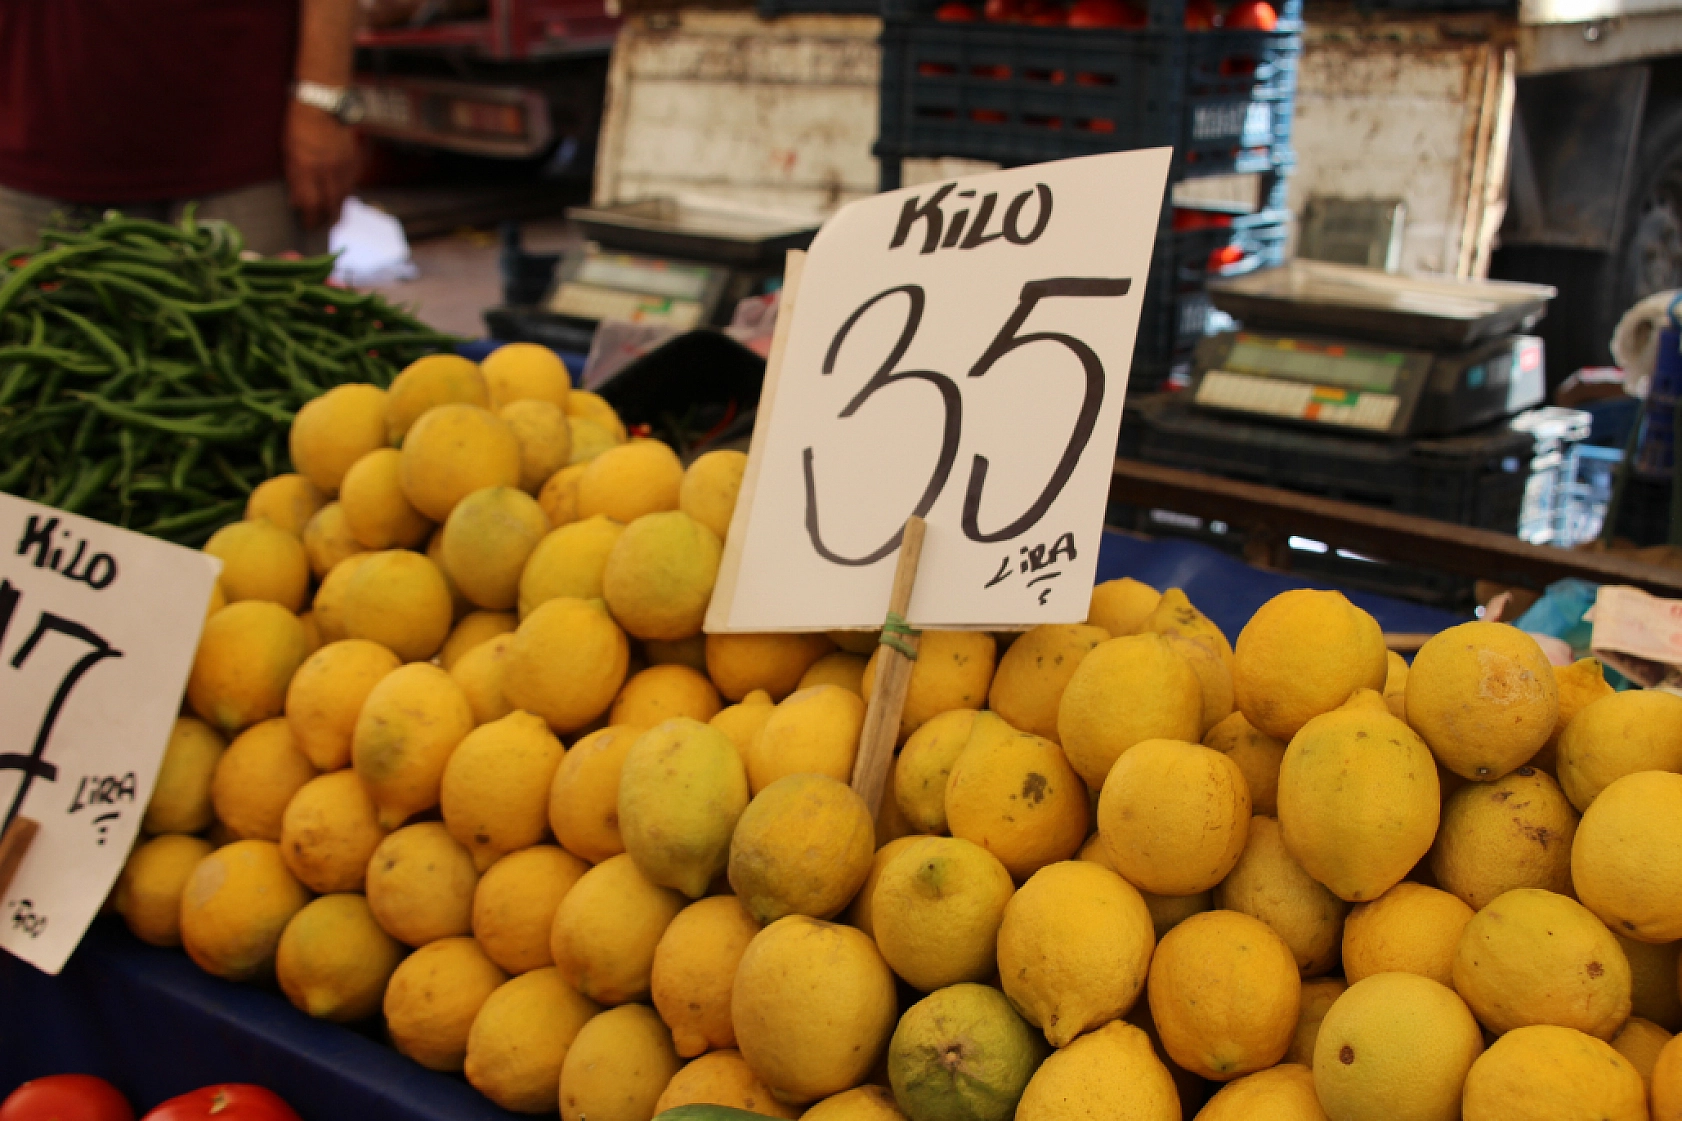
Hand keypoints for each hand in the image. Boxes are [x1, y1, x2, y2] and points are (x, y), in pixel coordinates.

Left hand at [285, 101, 358, 229]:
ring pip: (344, 197)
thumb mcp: (288, 151)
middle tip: (323, 227)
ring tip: (335, 218)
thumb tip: (296, 201)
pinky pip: (353, 183)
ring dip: (339, 209)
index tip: (307, 225)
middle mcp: (327, 170)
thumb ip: (293, 178)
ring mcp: (344, 166)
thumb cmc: (299, 124)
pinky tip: (343, 196)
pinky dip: (348, 193)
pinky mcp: (354, 160)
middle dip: (326, 219)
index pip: (311, 204)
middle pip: (331, 205)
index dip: (310, 219)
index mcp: (307, 168)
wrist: (323, 103)